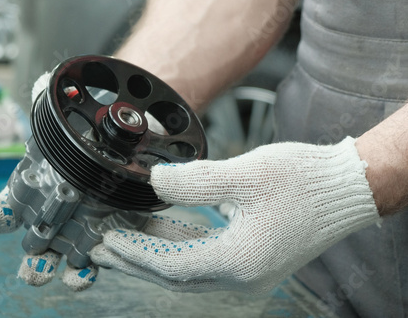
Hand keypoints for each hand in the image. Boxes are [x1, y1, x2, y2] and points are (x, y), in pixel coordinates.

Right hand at [0, 73, 97, 291]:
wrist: (126, 141)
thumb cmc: (90, 131)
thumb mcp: (74, 115)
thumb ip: (59, 100)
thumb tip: (46, 83)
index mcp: (31, 190)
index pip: (1, 211)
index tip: (3, 212)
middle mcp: (48, 215)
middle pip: (30, 242)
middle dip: (33, 249)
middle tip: (40, 249)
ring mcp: (74, 231)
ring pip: (56, 260)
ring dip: (56, 268)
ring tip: (64, 270)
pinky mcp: (105, 238)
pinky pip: (93, 263)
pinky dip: (89, 270)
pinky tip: (94, 265)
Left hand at [90, 137, 378, 293]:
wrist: (346, 187)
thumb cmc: (303, 181)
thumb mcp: (244, 175)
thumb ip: (194, 182)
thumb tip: (155, 181)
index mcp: (239, 260)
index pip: (171, 265)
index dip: (135, 252)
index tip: (107, 237)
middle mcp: (242, 275)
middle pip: (175, 274)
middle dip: (136, 259)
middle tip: (103, 246)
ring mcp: (248, 270)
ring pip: (188, 266)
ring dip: (155, 252)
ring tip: (124, 238)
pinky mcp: (252, 257)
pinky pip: (205, 256)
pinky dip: (180, 244)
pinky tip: (162, 229)